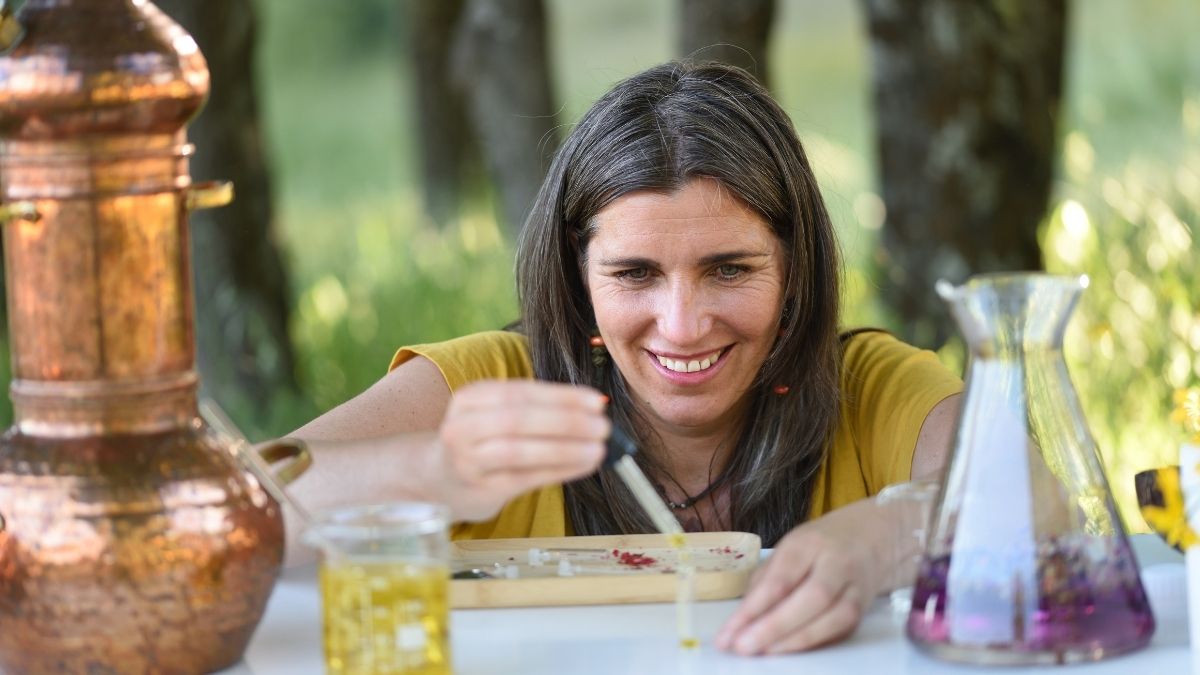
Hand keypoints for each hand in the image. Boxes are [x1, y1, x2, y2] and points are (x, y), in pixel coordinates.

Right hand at [434, 380, 608, 520]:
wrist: (438, 479)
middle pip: (518, 419)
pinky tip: (582, 465)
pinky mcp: (480, 489)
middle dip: (566, 421)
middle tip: (603, 426)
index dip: (562, 396)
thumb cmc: (482, 442)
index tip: (597, 401)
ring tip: (598, 449)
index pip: (521, 392)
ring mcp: (468, 460)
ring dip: (565, 449)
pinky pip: (525, 478)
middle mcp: (463, 426)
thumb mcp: (495, 414)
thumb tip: (593, 407)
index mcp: (471, 398)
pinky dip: (559, 471)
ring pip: (519, 451)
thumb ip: (536, 408)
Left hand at [715, 499, 887, 654]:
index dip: (752, 609)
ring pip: (833, 617)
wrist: (870, 537)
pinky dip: (814, 642)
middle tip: (743, 647)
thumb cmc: (817, 546)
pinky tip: (790, 649)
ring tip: (763, 652)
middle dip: (774, 627)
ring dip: (795, 640)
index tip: (728, 635)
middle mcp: (835, 561)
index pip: (779, 578)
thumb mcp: (787, 551)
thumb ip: (764, 582)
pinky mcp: (864, 607)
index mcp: (807, 543)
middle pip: (810, 597)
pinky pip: (841, 629)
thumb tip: (740, 621)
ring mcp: (855, 584)